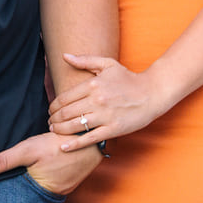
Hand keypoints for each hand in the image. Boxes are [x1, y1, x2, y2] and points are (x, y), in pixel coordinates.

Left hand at [0, 131, 101, 195]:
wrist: (89, 135)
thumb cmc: (58, 143)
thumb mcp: (28, 149)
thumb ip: (5, 160)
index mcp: (43, 189)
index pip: (21, 193)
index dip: (12, 187)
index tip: (4, 182)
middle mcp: (56, 192)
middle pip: (34, 190)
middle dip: (25, 182)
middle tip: (20, 171)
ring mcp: (66, 186)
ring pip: (46, 184)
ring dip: (38, 176)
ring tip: (33, 166)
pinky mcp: (72, 177)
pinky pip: (56, 177)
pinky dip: (49, 172)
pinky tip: (47, 162)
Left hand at [47, 54, 167, 151]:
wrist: (152, 93)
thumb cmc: (128, 78)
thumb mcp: (107, 64)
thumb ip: (85, 60)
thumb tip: (65, 56)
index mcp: (93, 85)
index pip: (65, 98)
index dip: (53, 106)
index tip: (50, 109)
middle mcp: (97, 100)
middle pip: (67, 112)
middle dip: (54, 118)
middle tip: (49, 121)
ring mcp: (105, 116)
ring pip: (75, 125)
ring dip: (60, 129)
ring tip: (53, 130)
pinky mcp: (113, 129)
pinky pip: (90, 138)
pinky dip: (75, 144)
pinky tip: (64, 146)